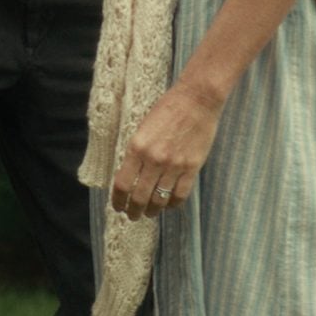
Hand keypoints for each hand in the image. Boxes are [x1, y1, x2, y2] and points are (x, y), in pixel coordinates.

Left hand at [110, 79, 223, 218]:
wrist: (197, 100)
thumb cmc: (168, 108)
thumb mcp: (142, 128)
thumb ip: (136, 152)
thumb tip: (130, 175)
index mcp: (137, 147)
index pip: (122, 184)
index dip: (118, 200)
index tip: (118, 206)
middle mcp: (154, 160)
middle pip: (139, 197)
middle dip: (133, 211)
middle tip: (132, 215)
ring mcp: (174, 165)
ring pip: (159, 200)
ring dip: (152, 210)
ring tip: (149, 213)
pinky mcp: (192, 168)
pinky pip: (180, 195)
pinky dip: (172, 204)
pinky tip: (168, 205)